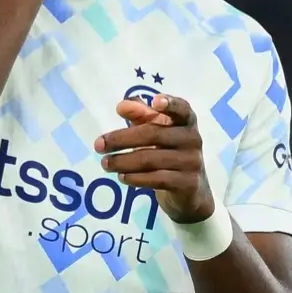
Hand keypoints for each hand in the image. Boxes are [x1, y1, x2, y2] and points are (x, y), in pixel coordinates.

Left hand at [94, 95, 215, 223]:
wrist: (191, 190)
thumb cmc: (169, 152)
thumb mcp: (157, 130)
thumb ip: (141, 115)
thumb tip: (121, 106)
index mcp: (186, 121)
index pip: (181, 108)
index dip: (170, 103)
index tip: (155, 102)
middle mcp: (192, 138)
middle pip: (153, 134)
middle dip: (121, 139)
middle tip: (98, 145)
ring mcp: (192, 161)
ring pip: (150, 159)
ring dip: (122, 162)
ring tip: (105, 164)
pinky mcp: (187, 183)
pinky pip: (156, 179)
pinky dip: (135, 178)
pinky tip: (122, 177)